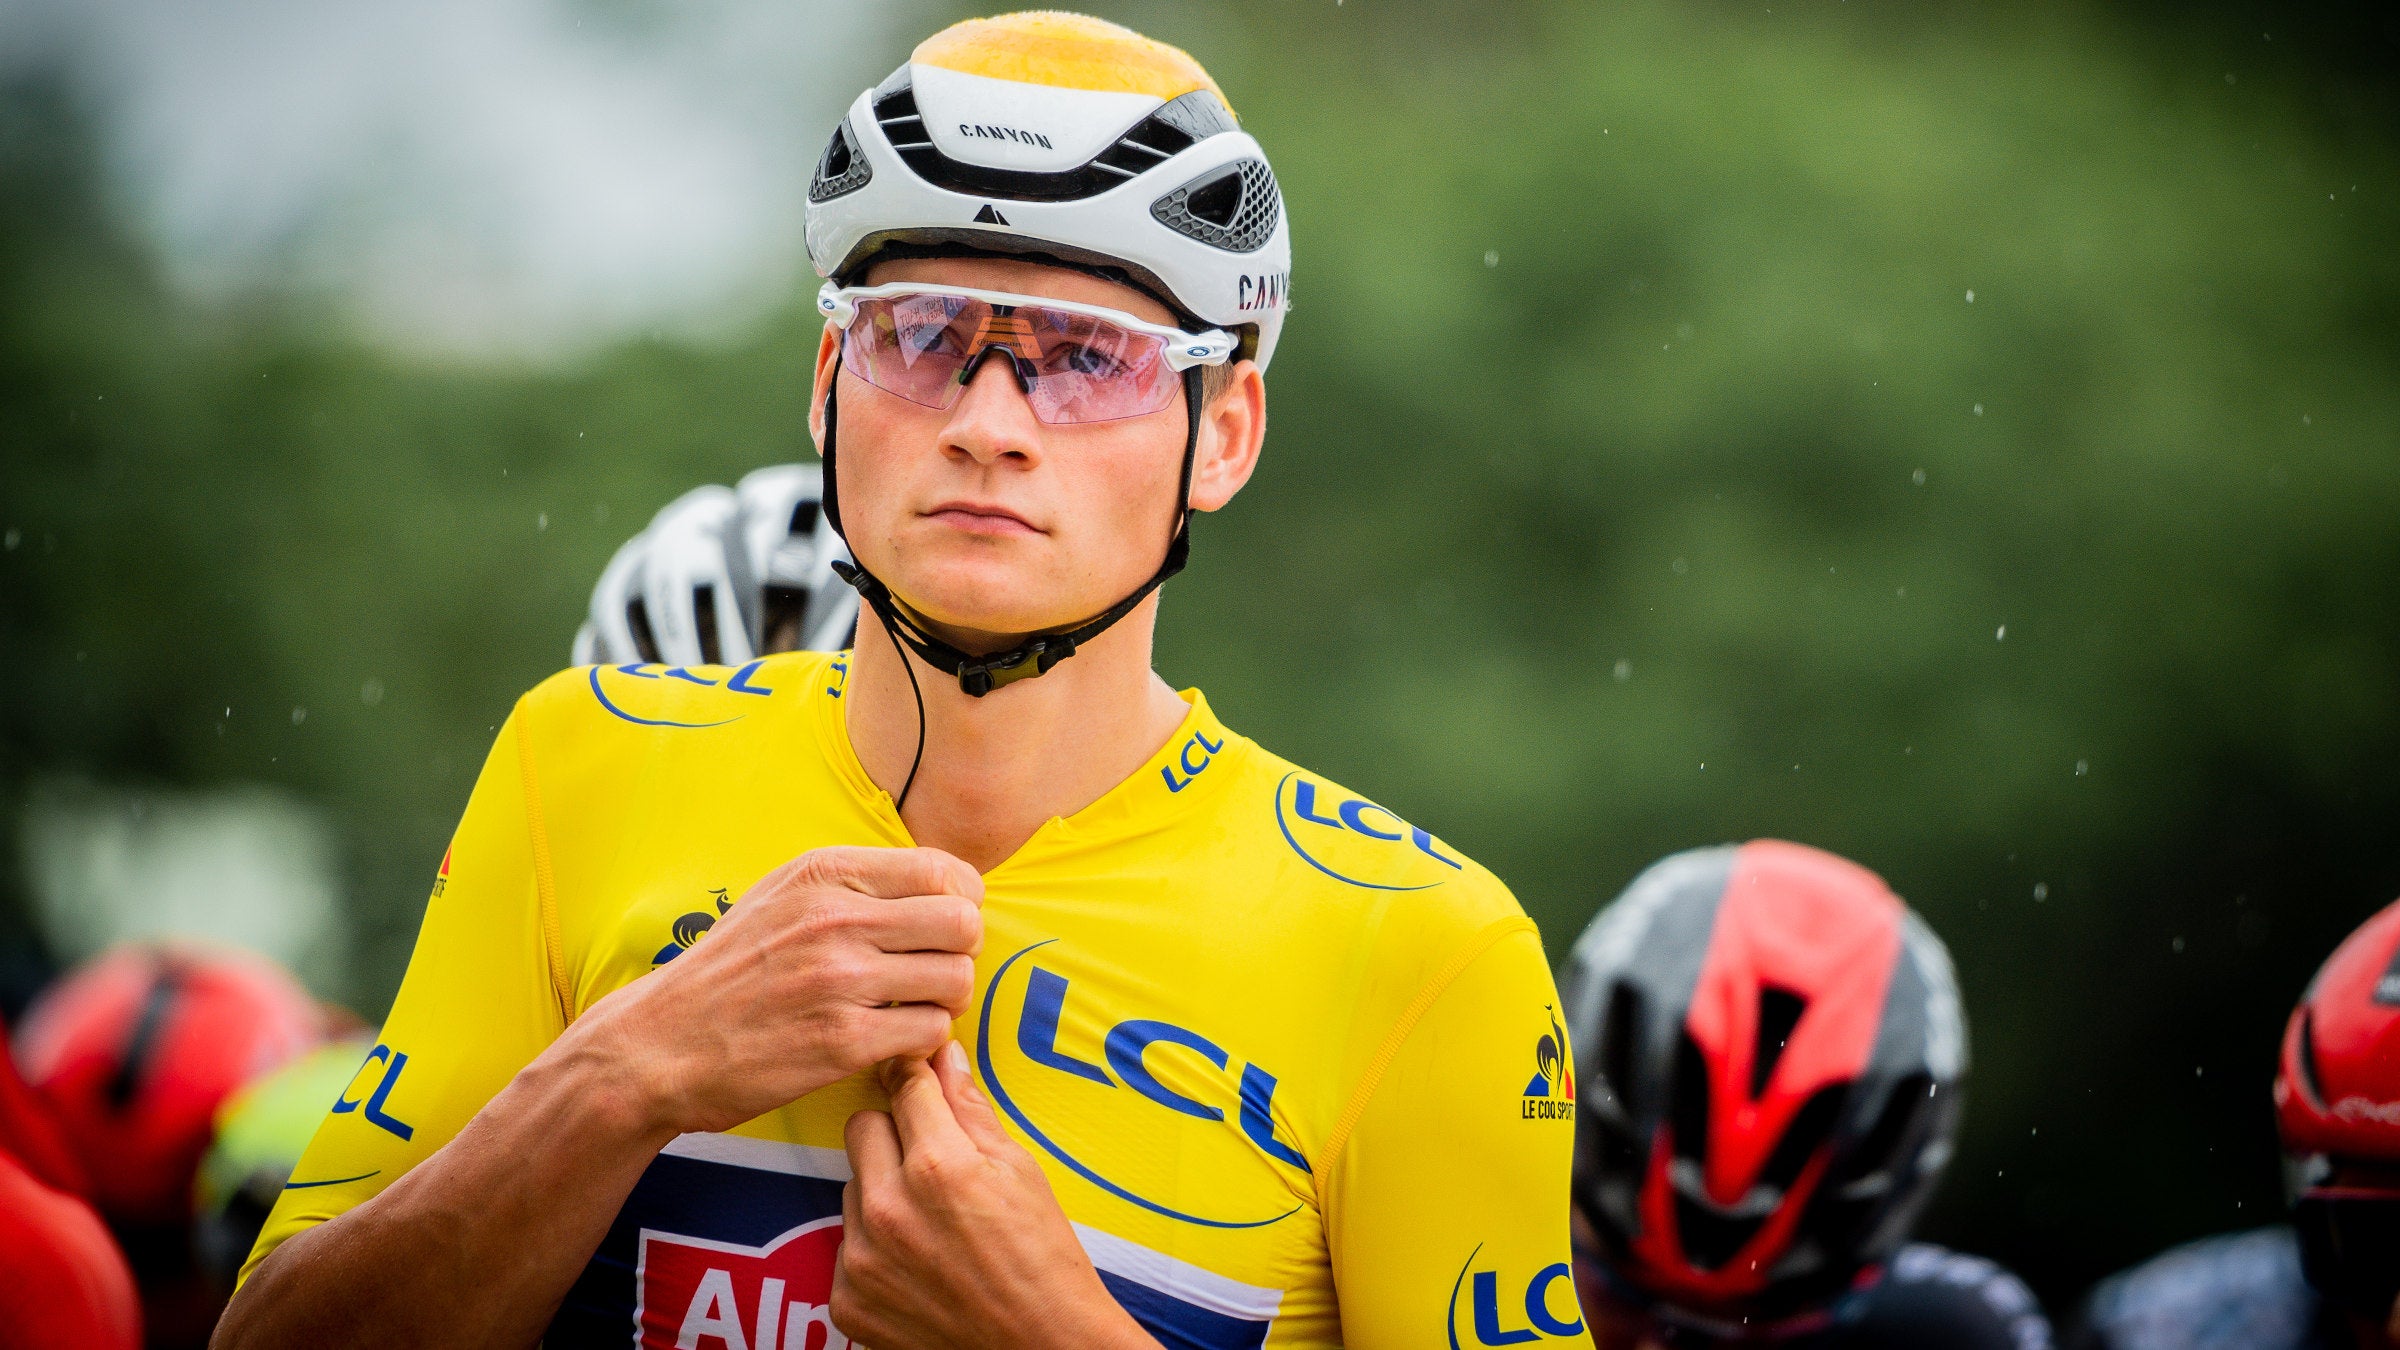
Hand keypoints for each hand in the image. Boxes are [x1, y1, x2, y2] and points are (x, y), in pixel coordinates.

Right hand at [560, 846, 984, 1136]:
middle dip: (960, 953)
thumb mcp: (781, 897)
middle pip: (962, 923)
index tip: (940, 928)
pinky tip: (890, 1041)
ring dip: (945, 1001)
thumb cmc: (727, 973)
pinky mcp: (843, 1041)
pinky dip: (921, 1042)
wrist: (659, 1045)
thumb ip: (854, 884)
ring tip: (911, 1010)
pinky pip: (930, 1032)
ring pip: (955, 979)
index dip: (960, 903)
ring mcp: (840, 979)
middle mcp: (836, 917)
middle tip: (933, 974)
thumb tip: (939, 886)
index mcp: (824, 874)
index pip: (944, 871)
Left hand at [833, 1043, 1158, 1349]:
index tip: (919, 1076)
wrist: (1039, 1347)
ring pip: (852, 1187)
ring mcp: (862, 1260)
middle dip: (895, 1133)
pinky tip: (918, 1263)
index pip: (905, 1087)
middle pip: (862, 1127)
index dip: (917, 1076)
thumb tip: (944, 1055)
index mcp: (939, 1167)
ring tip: (934, 1224)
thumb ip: (970, 1108)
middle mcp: (889, 1210)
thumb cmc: (1042, 1259)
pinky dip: (875, 1248)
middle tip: (935, 1162)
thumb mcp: (1019, 1169)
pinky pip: (846, 1245)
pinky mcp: (847, 1300)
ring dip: (883, 1192)